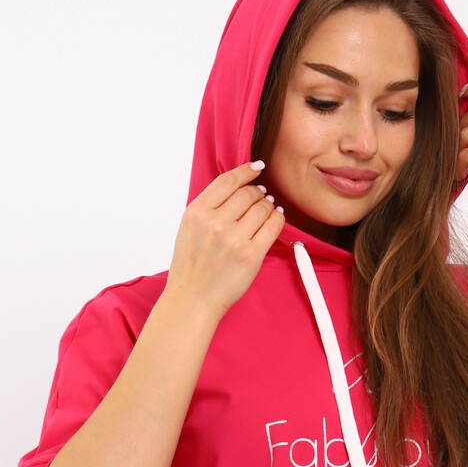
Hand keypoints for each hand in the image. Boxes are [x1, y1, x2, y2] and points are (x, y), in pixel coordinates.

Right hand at [165, 161, 284, 318]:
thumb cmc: (191, 266)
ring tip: (267, 209)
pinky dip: (278, 218)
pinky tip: (276, 217)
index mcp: (197, 212)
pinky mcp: (251, 255)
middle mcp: (215, 223)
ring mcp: (234, 239)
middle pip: (248, 194)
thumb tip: (239, 187)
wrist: (193, 298)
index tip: (256, 168)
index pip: (227, 181)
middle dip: (258, 193)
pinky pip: (273, 226)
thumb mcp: (189, 228)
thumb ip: (209, 207)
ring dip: (269, 205)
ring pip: (263, 208)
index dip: (246, 171)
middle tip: (261, 197)